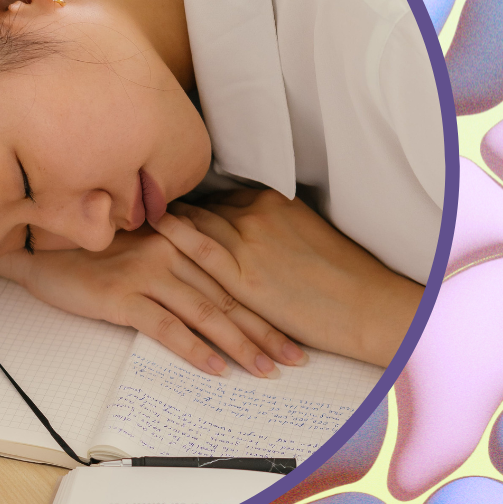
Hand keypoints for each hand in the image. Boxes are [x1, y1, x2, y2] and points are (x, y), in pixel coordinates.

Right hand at [0, 226, 307, 377]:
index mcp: (177, 238)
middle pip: (227, 295)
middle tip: (295, 358)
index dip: (264, 303)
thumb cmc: (90, 253)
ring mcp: (145, 272)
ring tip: (264, 370)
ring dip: (239, 345)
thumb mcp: (140, 248)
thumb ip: (175, 261)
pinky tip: (215, 369)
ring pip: (205, 312)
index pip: (230, 275)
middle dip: (265, 330)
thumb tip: (213, 294)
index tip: (292, 327)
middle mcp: (167, 250)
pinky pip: (166, 327)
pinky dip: (194, 350)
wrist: (39, 251)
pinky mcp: (121, 296)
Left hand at [150, 189, 421, 367]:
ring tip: (137, 216)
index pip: (221, 199)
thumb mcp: (305, 237)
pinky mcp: (243, 272)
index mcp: (272, 202)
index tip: (173, 204)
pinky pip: (199, 246)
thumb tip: (250, 237)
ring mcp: (249, 240)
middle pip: (203, 207)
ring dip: (166, 220)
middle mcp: (257, 213)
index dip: (196, 205)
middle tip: (142, 203)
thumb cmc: (343, 278)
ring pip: (196, 222)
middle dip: (174, 208)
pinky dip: (173, 234)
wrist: (365, 305)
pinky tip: (152, 227)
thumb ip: (272, 229)